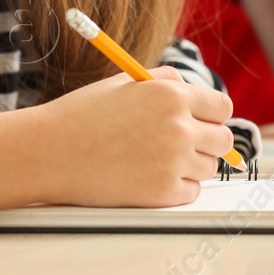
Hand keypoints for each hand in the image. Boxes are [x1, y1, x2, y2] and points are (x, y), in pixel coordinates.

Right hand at [34, 67, 234, 208]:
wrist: (49, 152)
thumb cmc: (83, 115)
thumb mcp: (126, 82)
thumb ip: (165, 81)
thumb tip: (194, 90)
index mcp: (171, 95)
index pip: (222, 107)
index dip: (213, 115)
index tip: (204, 121)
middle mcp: (178, 127)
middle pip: (224, 139)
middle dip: (208, 141)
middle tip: (183, 144)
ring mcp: (172, 162)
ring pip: (209, 167)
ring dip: (192, 165)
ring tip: (157, 159)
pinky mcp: (162, 193)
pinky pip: (191, 191)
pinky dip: (178, 187)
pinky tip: (150, 176)